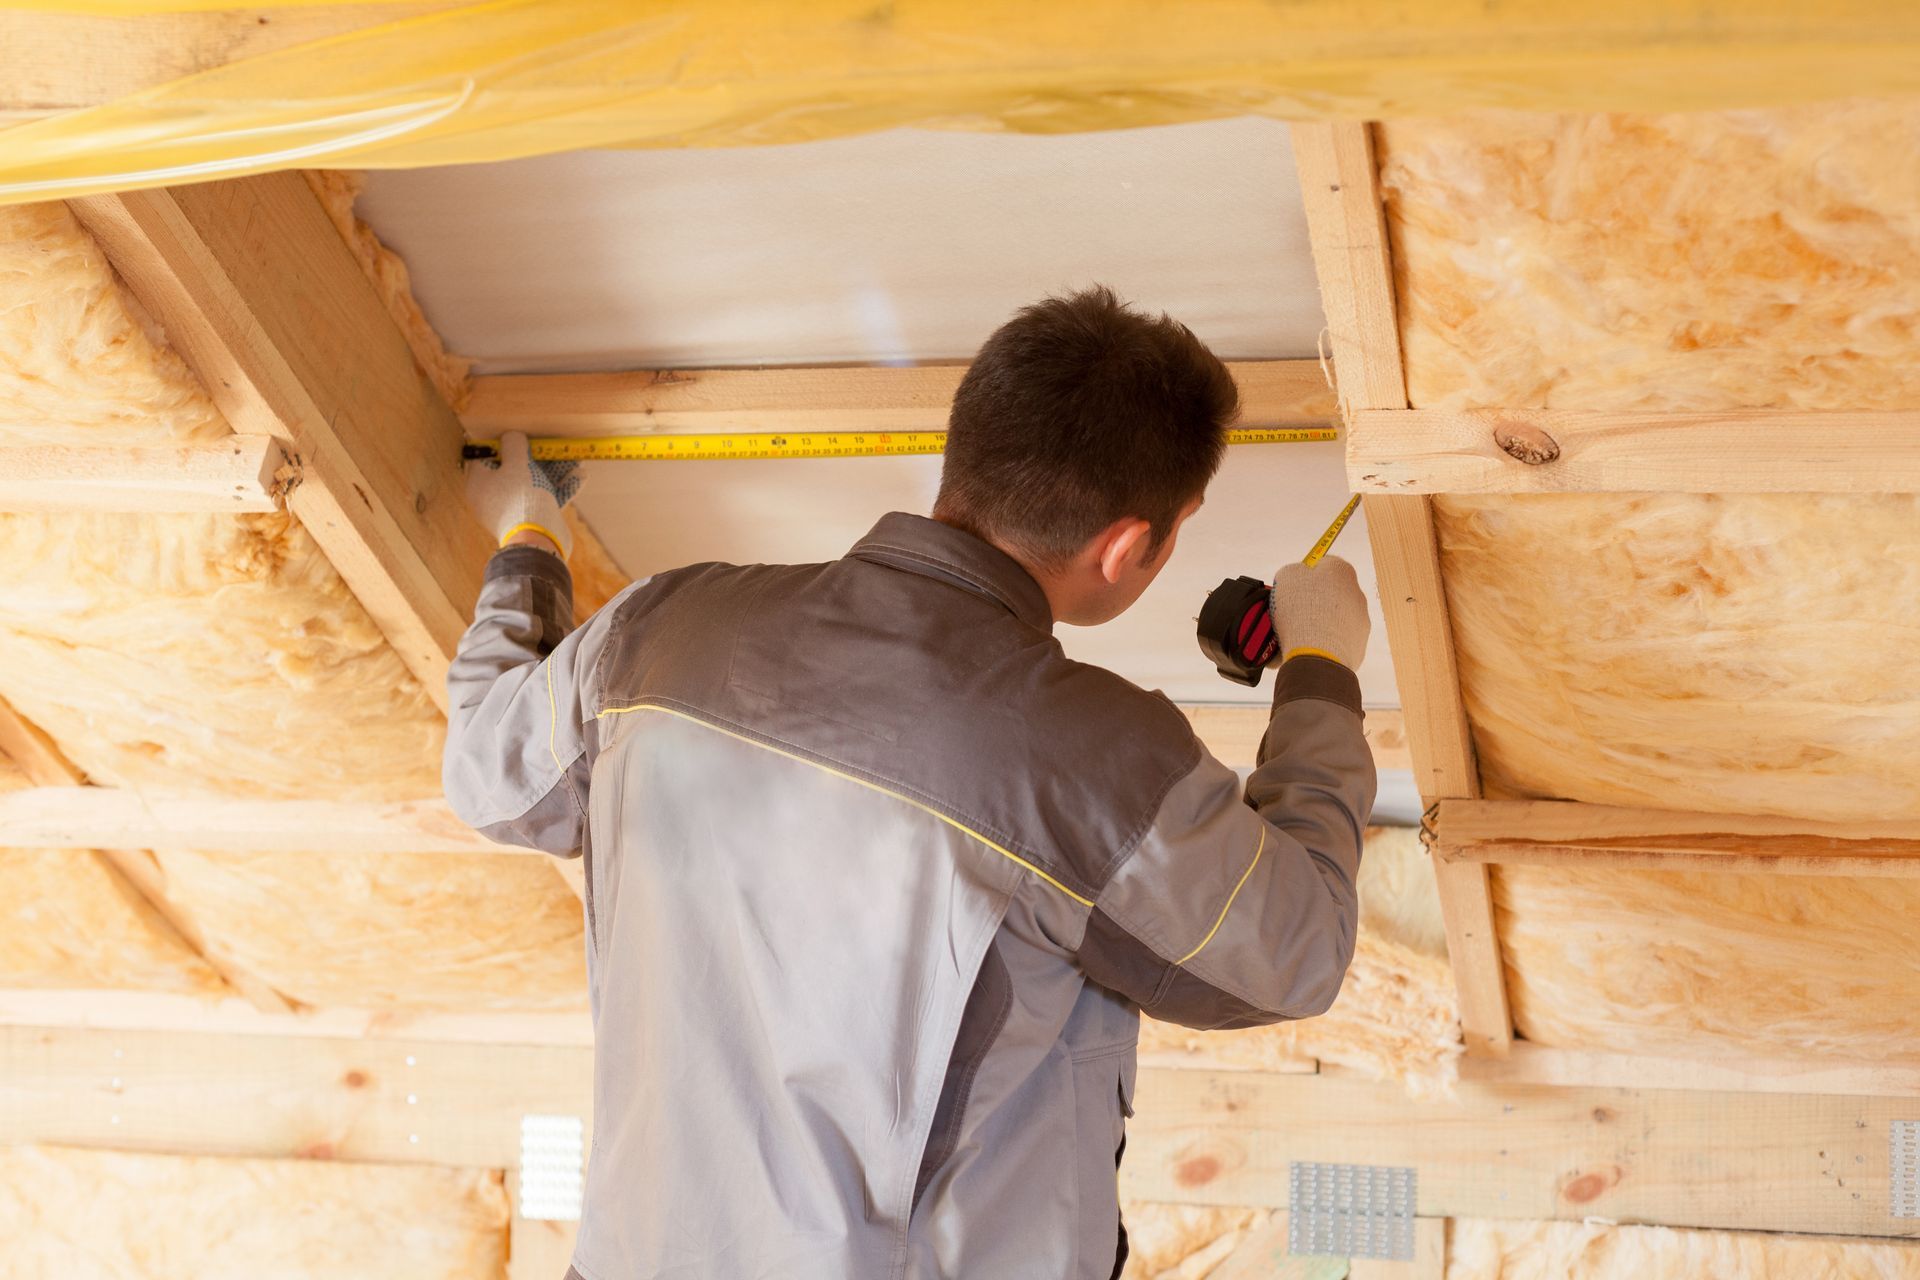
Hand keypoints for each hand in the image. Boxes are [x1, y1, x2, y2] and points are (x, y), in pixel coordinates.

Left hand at [465, 432, 579, 557]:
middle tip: (550, 448)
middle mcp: (491, 498)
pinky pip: (542, 499)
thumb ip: (513, 444)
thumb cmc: (519, 498)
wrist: (536, 541)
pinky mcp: (529, 520)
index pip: (484, 457)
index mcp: (479, 484)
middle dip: (536, 458)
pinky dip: (558, 488)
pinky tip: (578, 478)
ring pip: (531, 484)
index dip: (501, 444)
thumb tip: (512, 436)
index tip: (518, 437)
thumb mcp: (516, 463)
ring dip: (553, 472)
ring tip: (574, 461)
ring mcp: (511, 510)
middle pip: (512, 470)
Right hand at [1268, 556, 1369, 668]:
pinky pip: (1338, 637)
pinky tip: (1310, 645)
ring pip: (1335, 616)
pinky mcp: (1359, 643)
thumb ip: (1294, 572)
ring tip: (1299, 632)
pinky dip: (1326, 640)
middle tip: (1293, 611)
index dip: (1304, 576)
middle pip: (1330, 592)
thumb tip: (1297, 578)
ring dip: (1320, 621)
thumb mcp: (1285, 577)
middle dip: (1313, 600)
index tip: (1292, 587)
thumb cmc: (1300, 610)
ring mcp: (1361, 619)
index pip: (1323, 564)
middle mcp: (1356, 591)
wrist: (1316, 653)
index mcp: (1341, 569)